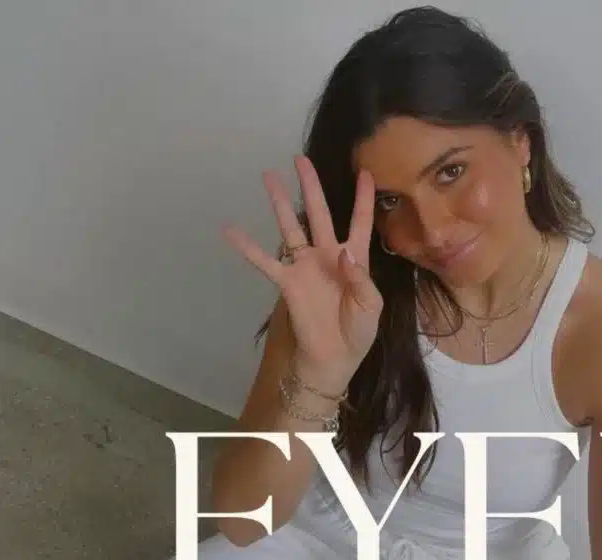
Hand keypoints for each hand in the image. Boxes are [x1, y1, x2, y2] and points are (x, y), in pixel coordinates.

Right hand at [221, 155, 383, 389]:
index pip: (359, 221)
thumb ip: (361, 278)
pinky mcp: (288, 282)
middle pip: (319, 213)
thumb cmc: (358, 332)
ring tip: (267, 176)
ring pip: (290, 227)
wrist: (334, 358)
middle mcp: (328, 255)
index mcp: (355, 258)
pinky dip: (247, 247)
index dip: (363, 198)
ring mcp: (305, 266)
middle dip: (311, 186)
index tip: (365, 171)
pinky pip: (265, 261)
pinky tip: (230, 229)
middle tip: (301, 159)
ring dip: (279, 203)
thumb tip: (343, 251)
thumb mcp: (371, 306)